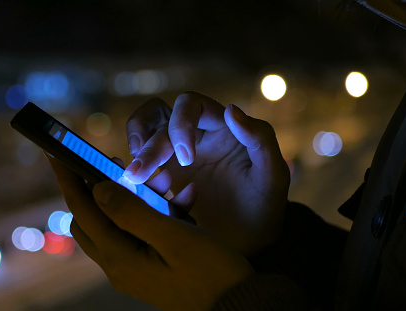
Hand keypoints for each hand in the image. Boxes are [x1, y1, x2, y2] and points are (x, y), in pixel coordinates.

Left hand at [48, 156, 254, 310]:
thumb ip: (132, 212)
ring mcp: (133, 269)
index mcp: (120, 257)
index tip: (56, 152)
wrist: (238, 307)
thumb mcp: (173, 236)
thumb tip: (97, 189)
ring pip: (115, 225)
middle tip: (110, 162)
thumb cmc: (210, 272)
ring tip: (161, 179)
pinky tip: (182, 201)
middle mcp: (119, 266)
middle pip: (91, 219)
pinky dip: (152, 215)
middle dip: (96, 187)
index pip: (82, 210)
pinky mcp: (148, 268)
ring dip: (132, 199)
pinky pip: (139, 234)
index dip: (68, 178)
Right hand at [124, 92, 289, 254]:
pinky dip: (134, 173)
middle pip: (158, 117)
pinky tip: (138, 192)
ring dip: (136, 148)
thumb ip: (260, 138)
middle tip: (139, 174)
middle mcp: (196, 135)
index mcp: (221, 127)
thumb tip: (231, 108)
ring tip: (131, 176)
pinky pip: (141, 165)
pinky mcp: (164, 177)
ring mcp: (177, 156)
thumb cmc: (266, 205)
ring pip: (144, 131)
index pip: (190, 104)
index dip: (180, 123)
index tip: (185, 159)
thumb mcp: (274, 174)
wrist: (251, 242)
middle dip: (148, 143)